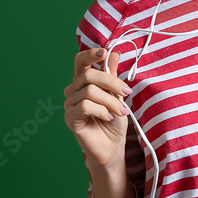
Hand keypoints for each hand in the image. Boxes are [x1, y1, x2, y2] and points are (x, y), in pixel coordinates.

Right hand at [63, 48, 130, 173]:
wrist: (113, 146)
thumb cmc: (114, 119)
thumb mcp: (117, 95)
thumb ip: (112, 75)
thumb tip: (114, 53)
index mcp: (83, 82)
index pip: (80, 61)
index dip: (90, 54)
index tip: (104, 52)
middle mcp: (73, 91)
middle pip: (88, 75)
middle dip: (111, 82)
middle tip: (127, 92)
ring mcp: (70, 104)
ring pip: (90, 91)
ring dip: (111, 101)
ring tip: (121, 111)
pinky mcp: (70, 118)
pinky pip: (86, 106)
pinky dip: (102, 110)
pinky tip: (109, 117)